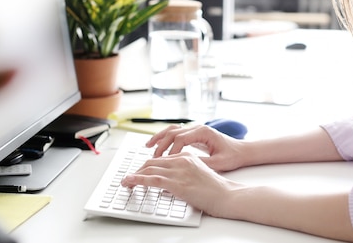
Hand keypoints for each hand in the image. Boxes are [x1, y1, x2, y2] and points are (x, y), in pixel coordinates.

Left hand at [120, 151, 241, 216]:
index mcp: (187, 156)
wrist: (226, 196)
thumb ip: (183, 173)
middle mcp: (182, 160)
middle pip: (152, 161)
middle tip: (129, 178)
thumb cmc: (215, 189)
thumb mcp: (198, 174)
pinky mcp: (178, 183)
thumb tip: (167, 182)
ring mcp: (179, 171)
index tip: (138, 172)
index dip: (146, 166)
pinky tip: (130, 182)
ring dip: (134, 175)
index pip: (160, 158)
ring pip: (149, 169)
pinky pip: (152, 180)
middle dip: (138, 170)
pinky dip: (138, 180)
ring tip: (126, 182)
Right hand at [147, 124, 246, 171]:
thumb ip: (202, 163)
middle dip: (161, 144)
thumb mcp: (219, 163)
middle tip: (153, 157)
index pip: (181, 138)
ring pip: (172, 130)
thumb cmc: (232, 156)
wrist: (242, 151)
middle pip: (173, 132)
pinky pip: (176, 133)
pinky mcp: (194, 135)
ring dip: (160, 137)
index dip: (171, 150)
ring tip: (148, 146)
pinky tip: (157, 145)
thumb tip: (185, 167)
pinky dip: (165, 138)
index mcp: (204, 132)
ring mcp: (195, 130)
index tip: (166, 162)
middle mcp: (198, 128)